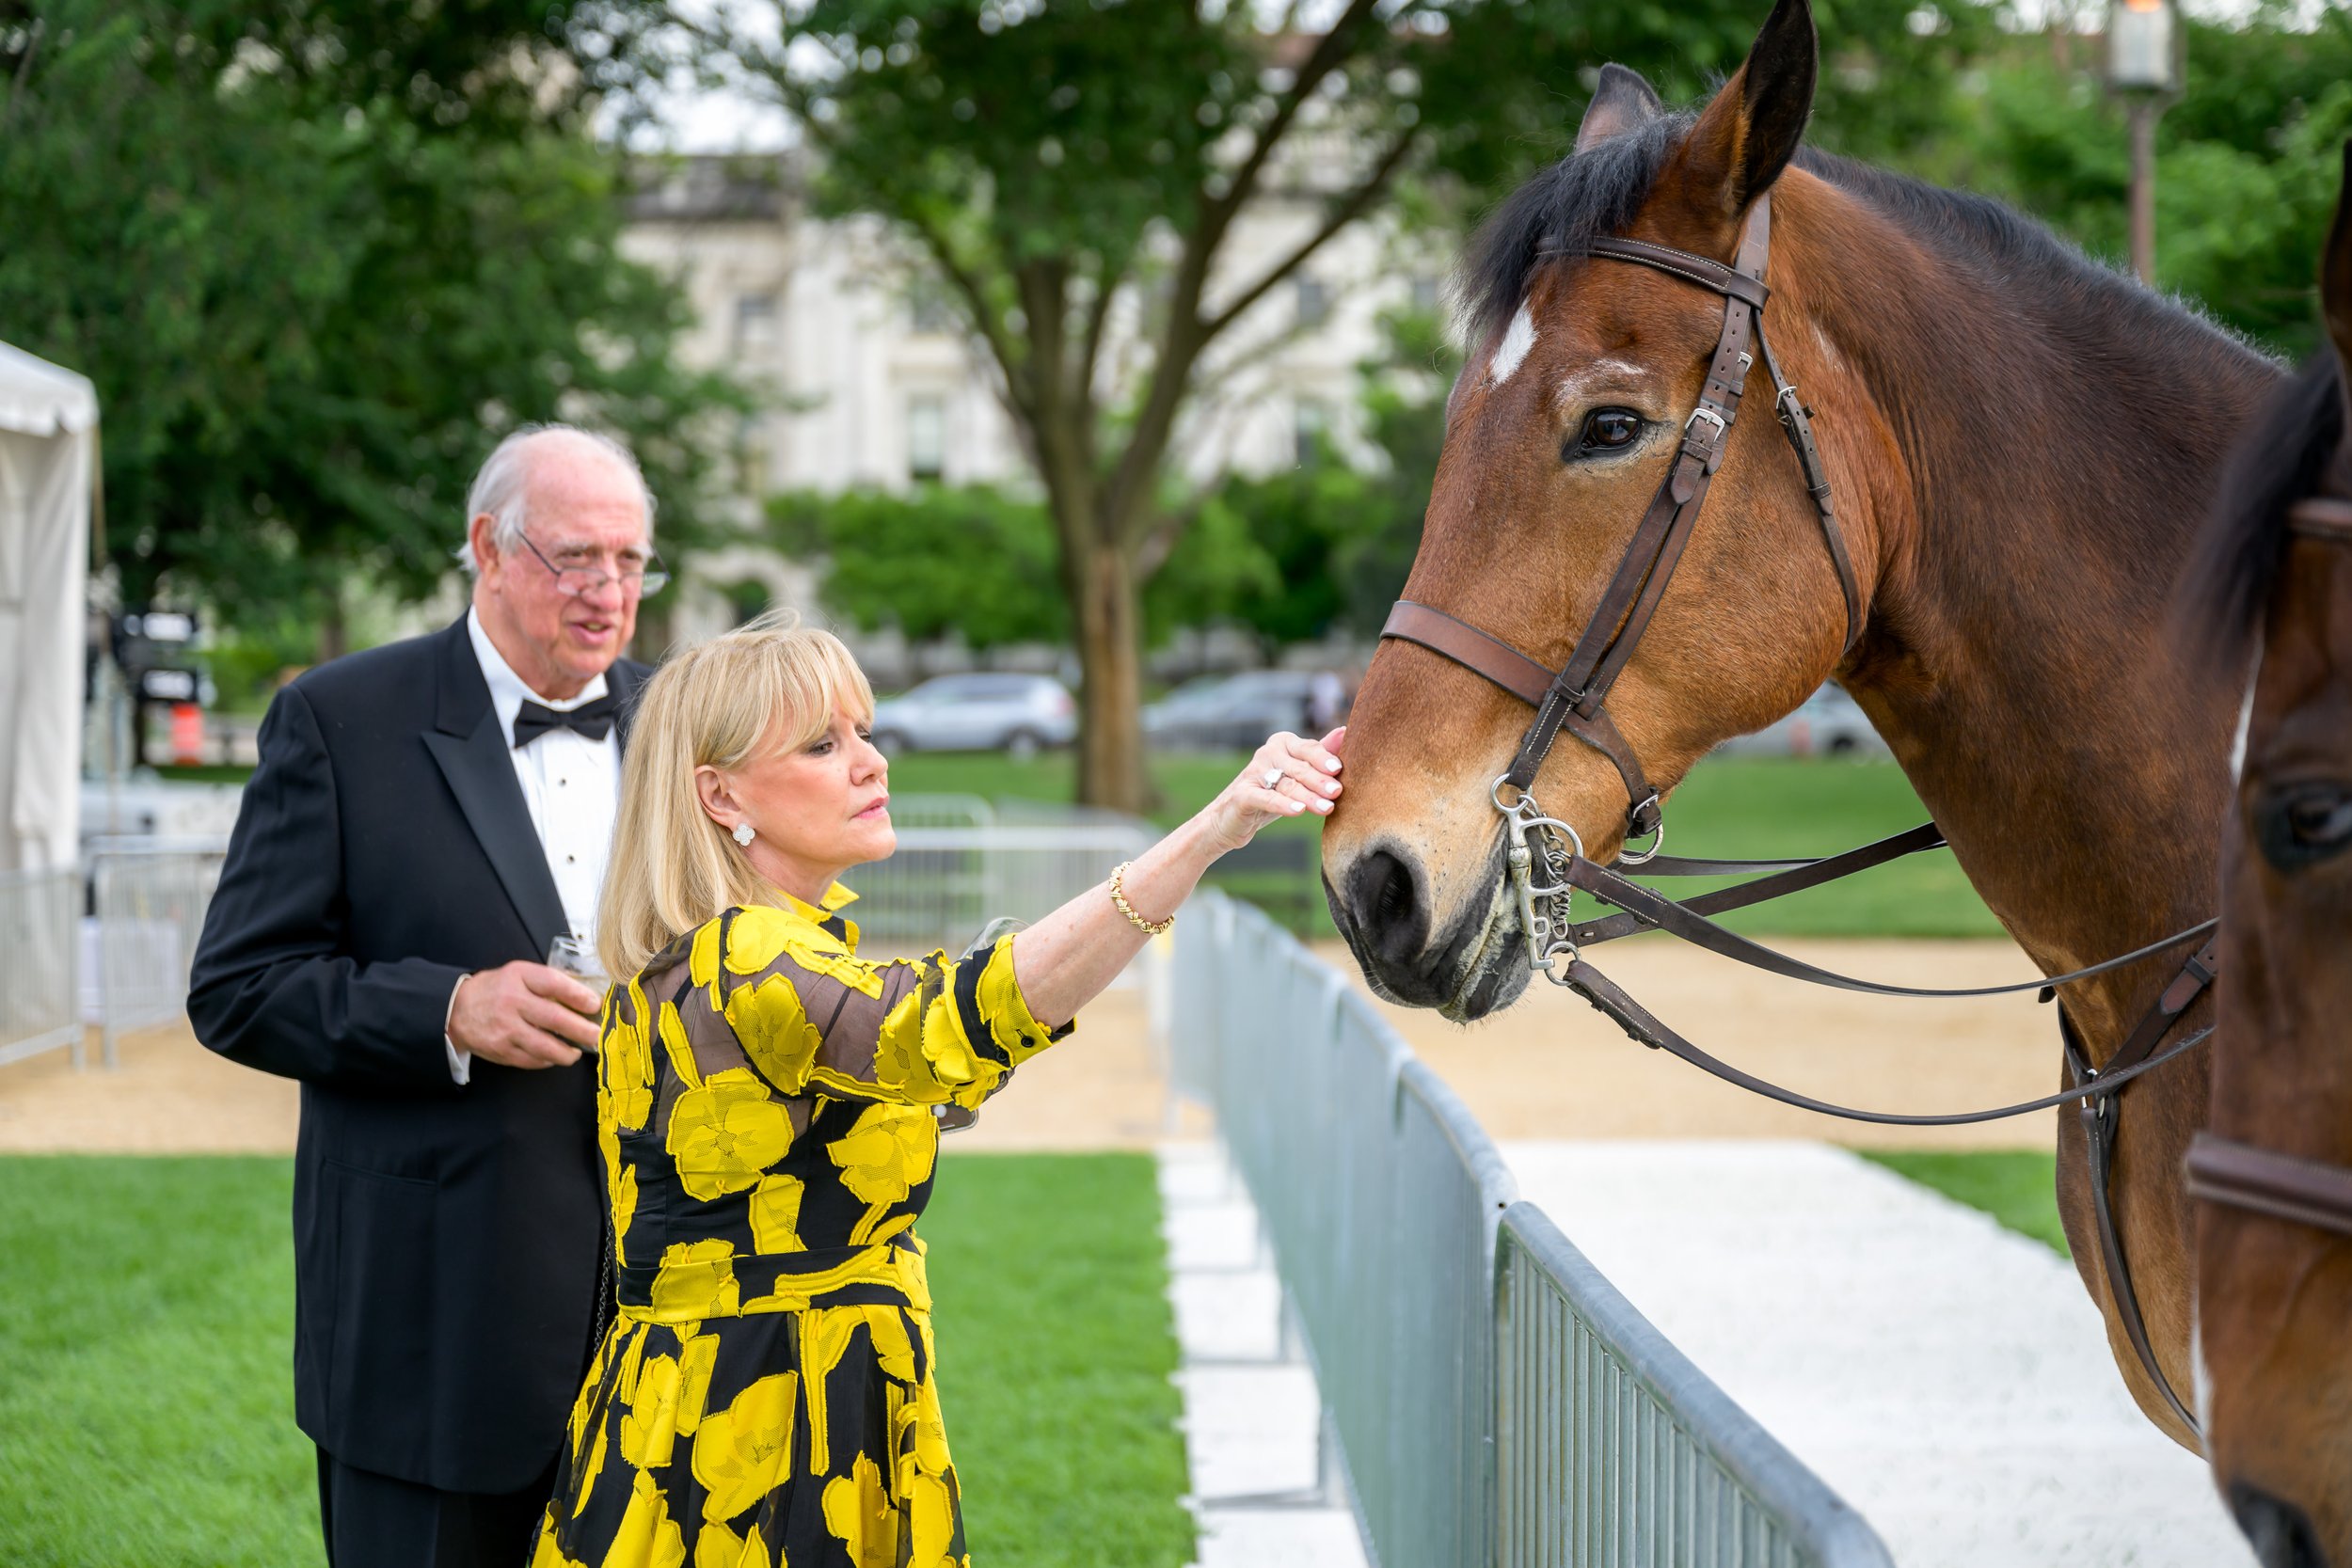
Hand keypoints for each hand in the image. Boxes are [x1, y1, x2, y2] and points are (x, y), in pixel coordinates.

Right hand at [448, 961, 602, 1070]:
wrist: (457, 1009)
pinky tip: (555, 1056)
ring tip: (578, 1051)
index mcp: (519, 978)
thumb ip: (548, 982)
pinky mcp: (501, 1050)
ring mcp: (505, 1029)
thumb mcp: (519, 974)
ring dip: (567, 1052)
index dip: (578, 995)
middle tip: (598, 1036)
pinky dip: (547, 1060)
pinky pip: (531, 1060)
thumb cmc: (496, 990)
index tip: (595, 1004)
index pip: (553, 984)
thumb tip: (585, 996)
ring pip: (544, 1046)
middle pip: (553, 1018)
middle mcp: (512, 1003)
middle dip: (581, 1030)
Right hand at [1199, 728, 1345, 853]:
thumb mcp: (1296, 773)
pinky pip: (1267, 798)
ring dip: (1308, 796)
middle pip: (1299, 767)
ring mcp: (1253, 773)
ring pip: (1286, 785)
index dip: (1323, 758)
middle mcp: (1267, 753)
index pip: (1308, 748)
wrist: (1231, 818)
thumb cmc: (1271, 792)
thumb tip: (1345, 731)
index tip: (1339, 769)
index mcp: (1282, 743)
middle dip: (1319, 780)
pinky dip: (1283, 804)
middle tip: (1337, 791)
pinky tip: (1298, 810)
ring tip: (1326, 808)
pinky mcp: (1242, 795)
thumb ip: (1319, 753)